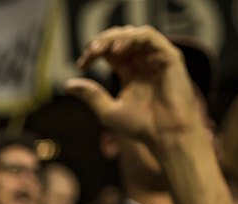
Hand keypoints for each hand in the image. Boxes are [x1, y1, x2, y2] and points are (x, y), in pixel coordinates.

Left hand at [67, 26, 202, 148]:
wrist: (167, 135)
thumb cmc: (142, 126)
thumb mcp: (109, 111)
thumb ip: (91, 95)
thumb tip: (68, 85)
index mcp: (130, 72)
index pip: (109, 51)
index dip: (94, 52)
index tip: (81, 64)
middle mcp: (143, 62)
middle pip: (120, 38)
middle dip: (101, 42)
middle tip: (90, 53)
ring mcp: (156, 57)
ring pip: (133, 34)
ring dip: (114, 37)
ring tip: (100, 49)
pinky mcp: (169, 56)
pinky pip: (149, 36)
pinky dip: (131, 38)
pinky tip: (117, 50)